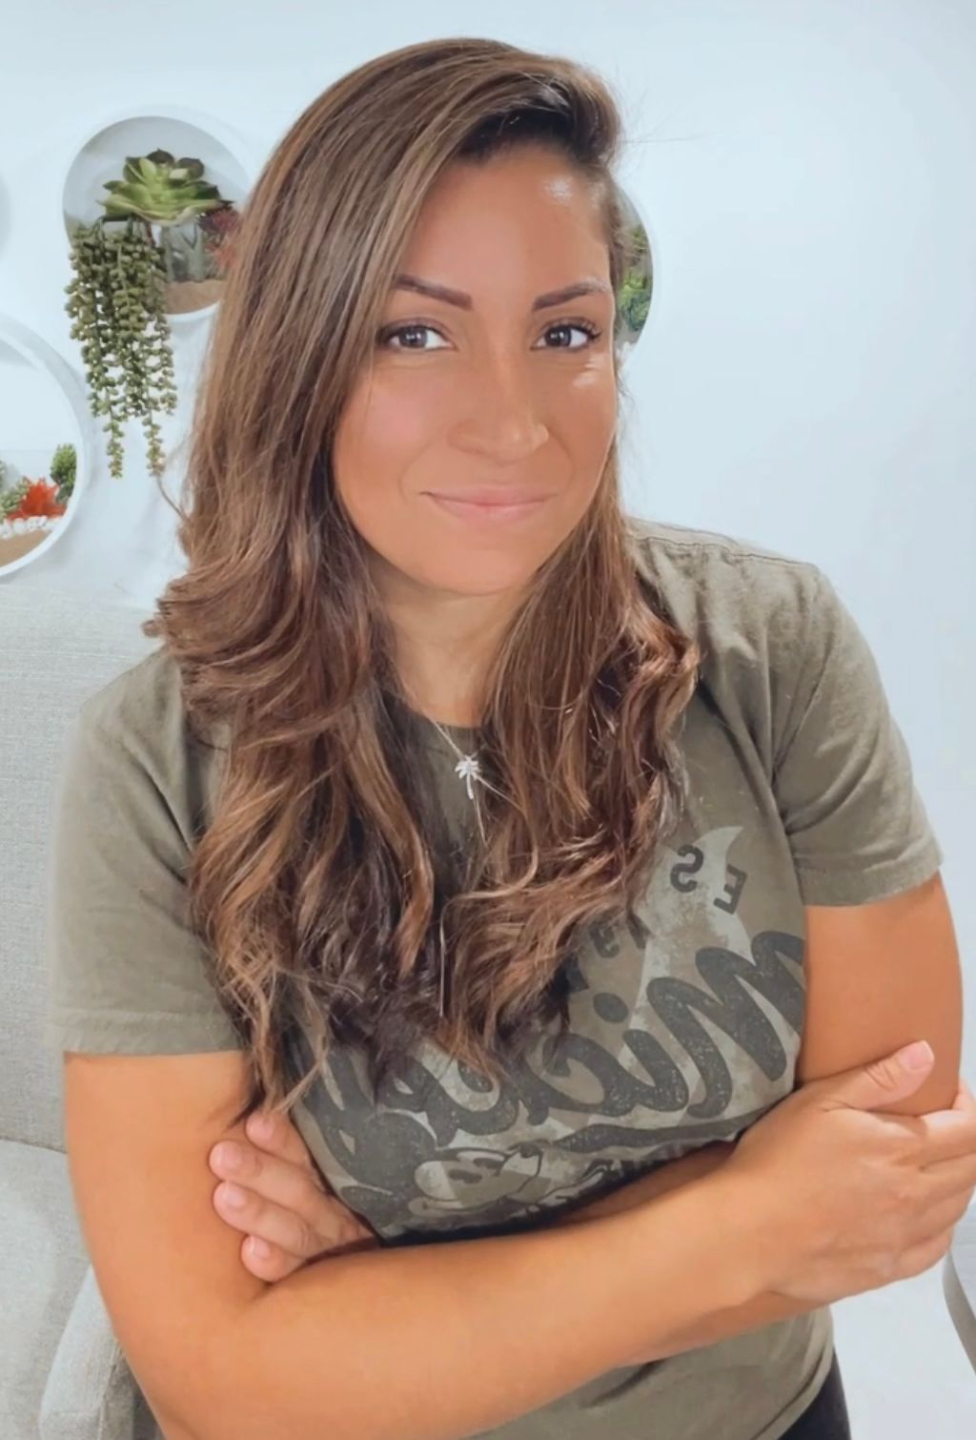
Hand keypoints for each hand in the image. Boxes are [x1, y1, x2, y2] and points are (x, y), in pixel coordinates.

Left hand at [209, 1108, 380, 1280]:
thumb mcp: (301, 1178)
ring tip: (224, 1196)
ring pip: (298, 1231)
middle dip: (260, 1172)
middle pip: (299, 1191)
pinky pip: (296, 1274)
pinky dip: (275, 1262)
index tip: (253, 1123)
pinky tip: (250, 1253)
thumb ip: (281, 1155)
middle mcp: (332, 1213)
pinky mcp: (316, 1280)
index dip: (281, 1140)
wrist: (358, 1278)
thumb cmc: (297, 1208)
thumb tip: (244, 1117)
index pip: (304, 1154)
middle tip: (222, 1156)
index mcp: (328, 1179)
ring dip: (261, 1213)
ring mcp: (327, 1249)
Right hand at [721, 1045, 975, 1306]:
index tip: (949, 1093)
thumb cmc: (779, 1158)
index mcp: (903, 1148)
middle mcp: (916, 1194)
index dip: (968, 1107)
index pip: (969, 1130)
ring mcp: (905, 1236)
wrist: (750, 1232)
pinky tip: (925, 1213)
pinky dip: (942, 1224)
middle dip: (966, 1141)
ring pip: (958, 1207)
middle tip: (940, 1123)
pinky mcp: (889, 1268)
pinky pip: (937, 1247)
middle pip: (971, 1168)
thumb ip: (878, 1079)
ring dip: (957, 1179)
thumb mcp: (821, 1102)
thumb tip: (926, 1055)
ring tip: (931, 1163)